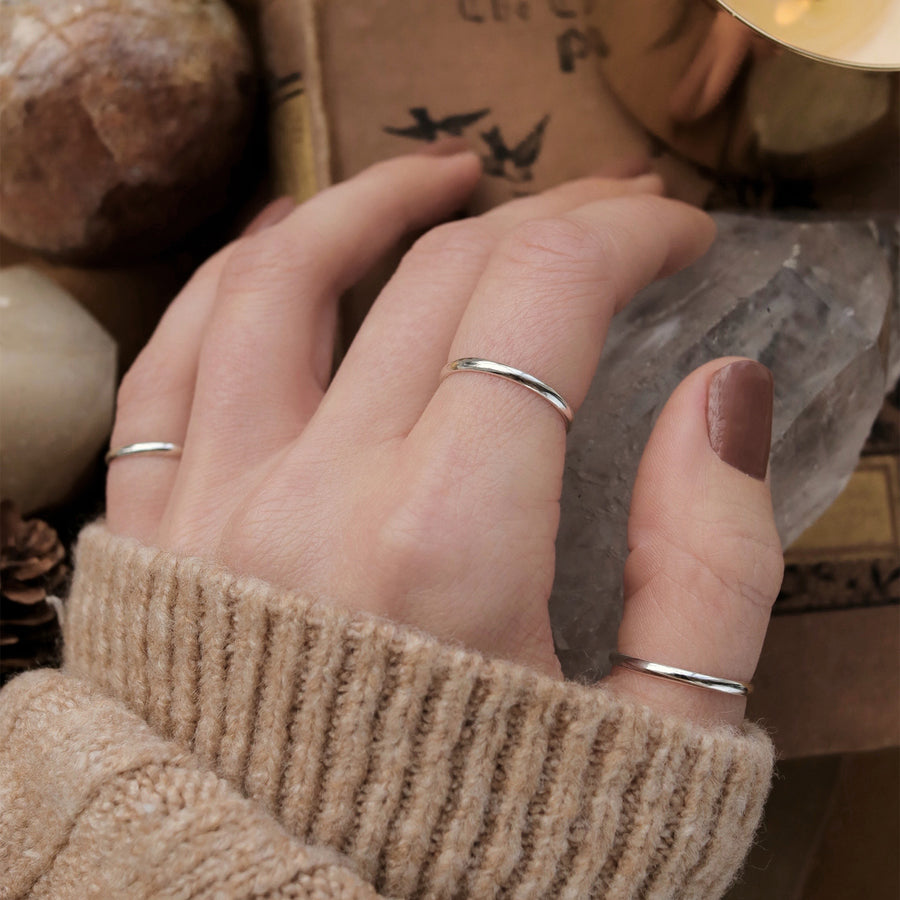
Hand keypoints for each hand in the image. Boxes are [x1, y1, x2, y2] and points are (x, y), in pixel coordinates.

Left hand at [108, 151, 781, 726]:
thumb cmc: (497, 869)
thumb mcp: (664, 744)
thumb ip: (710, 562)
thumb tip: (721, 394)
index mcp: (450, 552)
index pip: (541, 303)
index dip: (623, 237)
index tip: (672, 234)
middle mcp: (314, 506)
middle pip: (434, 279)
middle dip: (540, 220)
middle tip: (599, 215)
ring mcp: (212, 515)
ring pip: (277, 282)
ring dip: (369, 205)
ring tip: (439, 178)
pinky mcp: (152, 543)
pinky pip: (168, 366)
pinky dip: (229, 282)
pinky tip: (285, 243)